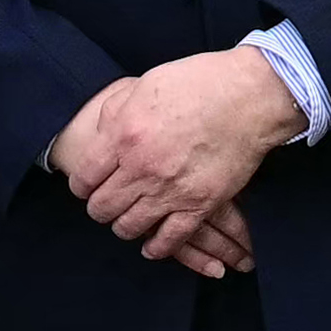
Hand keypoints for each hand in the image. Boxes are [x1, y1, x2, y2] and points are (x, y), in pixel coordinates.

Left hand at [49, 46, 296, 274]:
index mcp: (123, 135)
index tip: (88, 186)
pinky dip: (156, 247)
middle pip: (101, 208)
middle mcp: (141, 167)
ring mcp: (170, 190)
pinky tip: (152, 245)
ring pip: (129, 227)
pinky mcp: (199, 205)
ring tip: (129, 218)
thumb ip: (116, 112)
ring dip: (124, 226)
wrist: (248, 96)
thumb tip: (102, 133)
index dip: (82, 186)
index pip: (84, 178)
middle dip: (100, 207)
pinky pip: (169, 240)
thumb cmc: (198, 83)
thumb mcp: (144, 85)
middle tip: (107, 202)